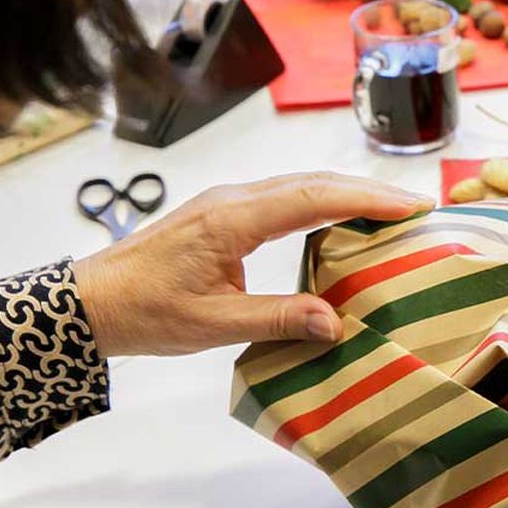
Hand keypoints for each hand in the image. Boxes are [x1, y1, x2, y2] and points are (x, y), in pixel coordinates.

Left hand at [73, 173, 430, 356]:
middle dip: (368, 190)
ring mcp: (227, 202)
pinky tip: (341, 218)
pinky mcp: (224, 213)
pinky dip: (322, 201)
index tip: (409, 206)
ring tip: (391, 209)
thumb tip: (335, 323)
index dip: (365, 199)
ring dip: (347, 193)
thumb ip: (276, 320)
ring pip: (300, 185)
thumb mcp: (212, 326)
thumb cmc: (145, 313)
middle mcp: (233, 199)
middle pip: (313, 182)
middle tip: (417, 205)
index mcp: (232, 220)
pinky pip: (284, 196)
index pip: (313, 198)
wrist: (90, 301)